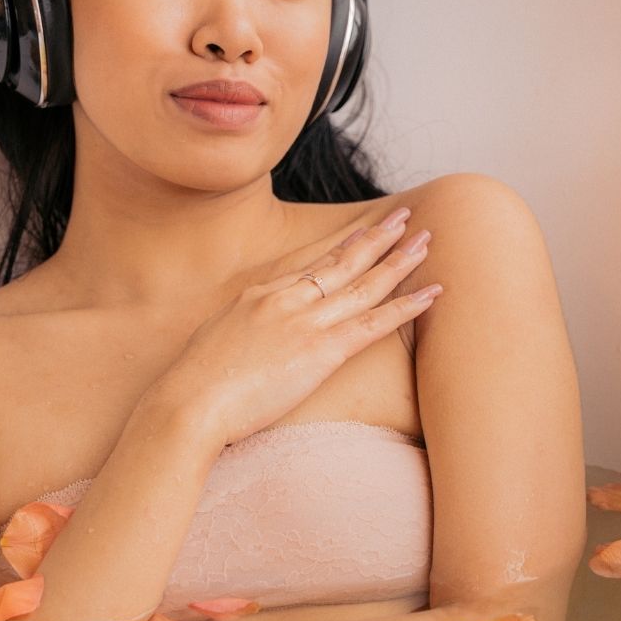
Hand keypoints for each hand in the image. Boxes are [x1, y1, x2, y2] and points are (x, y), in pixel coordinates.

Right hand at [149, 208, 438, 447]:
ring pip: (363, 284)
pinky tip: (431, 293)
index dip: (342, 246)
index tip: (365, 231)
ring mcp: (303, 321)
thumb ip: (240, 330)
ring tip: (426, 240)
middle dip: (377, 238)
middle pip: (341, 262)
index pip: (310, 264)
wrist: (188, 403)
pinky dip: (406, 306)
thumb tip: (248, 336)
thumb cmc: (194, 383)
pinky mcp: (320, 350)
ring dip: (398, 260)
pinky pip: (373, 323)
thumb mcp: (214, 340)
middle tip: (405, 217)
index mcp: (258, 294)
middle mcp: (285, 298)